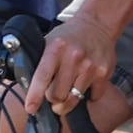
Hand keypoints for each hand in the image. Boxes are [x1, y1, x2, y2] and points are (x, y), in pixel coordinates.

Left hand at [20, 0, 132, 120]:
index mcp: (55, 49)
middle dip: (52, 100)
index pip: (41, 77)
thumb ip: (39, 62)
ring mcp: (90, 66)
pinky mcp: (103, 73)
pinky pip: (92, 97)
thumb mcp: (49, 41)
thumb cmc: (68, 37)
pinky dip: (88, 96)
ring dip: (68, 102)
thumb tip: (28, 87)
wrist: (98, 24)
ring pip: (73, 99)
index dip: (35, 96)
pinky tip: (85, 84)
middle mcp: (73, 57)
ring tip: (67, 94)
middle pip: (57, 95)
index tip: (31, 108)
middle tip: (53, 96)